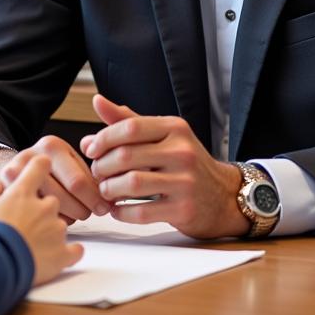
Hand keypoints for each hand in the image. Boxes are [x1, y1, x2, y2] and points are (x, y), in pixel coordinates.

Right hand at [0, 135, 111, 222]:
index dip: (93, 199)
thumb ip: (88, 174)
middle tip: (87, 214)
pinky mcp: (5, 193)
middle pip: (62, 197)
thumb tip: (108, 200)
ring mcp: (15, 175)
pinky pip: (33, 216)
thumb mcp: (68, 161)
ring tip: (70, 213)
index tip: (103, 209)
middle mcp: (32, 158)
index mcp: (52, 146)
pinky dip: (47, 223)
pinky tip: (51, 217)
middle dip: (81, 210)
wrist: (14, 170)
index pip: (77, 181)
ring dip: (66, 217)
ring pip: (47, 209)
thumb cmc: (50, 169)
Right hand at [0, 153, 84, 286]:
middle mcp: (44, 205)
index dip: (42, 166)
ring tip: (35, 244)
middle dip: (45, 208)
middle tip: (30, 222)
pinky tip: (60, 253)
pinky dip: (70, 252)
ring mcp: (55, 229)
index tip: (43, 169)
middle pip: (54, 198)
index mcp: (24, 191)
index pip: (41, 163)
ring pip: (62, 222)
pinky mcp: (62, 253)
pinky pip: (75, 250)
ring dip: (52, 230)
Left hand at [81, 94, 247, 238]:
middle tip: (96, 173)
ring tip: (105, 190)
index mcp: (174, 128)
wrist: (223, 196)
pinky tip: (117, 209)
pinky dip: (122, 212)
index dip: (103, 138)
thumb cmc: (185, 162)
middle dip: (103, 165)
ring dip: (110, 189)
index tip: (90, 148)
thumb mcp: (163, 135)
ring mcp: (185, 182)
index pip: (130, 126)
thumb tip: (97, 102)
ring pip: (132, 183)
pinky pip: (142, 212)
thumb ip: (128, 121)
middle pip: (126, 155)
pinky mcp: (184, 210)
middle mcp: (182, 151)